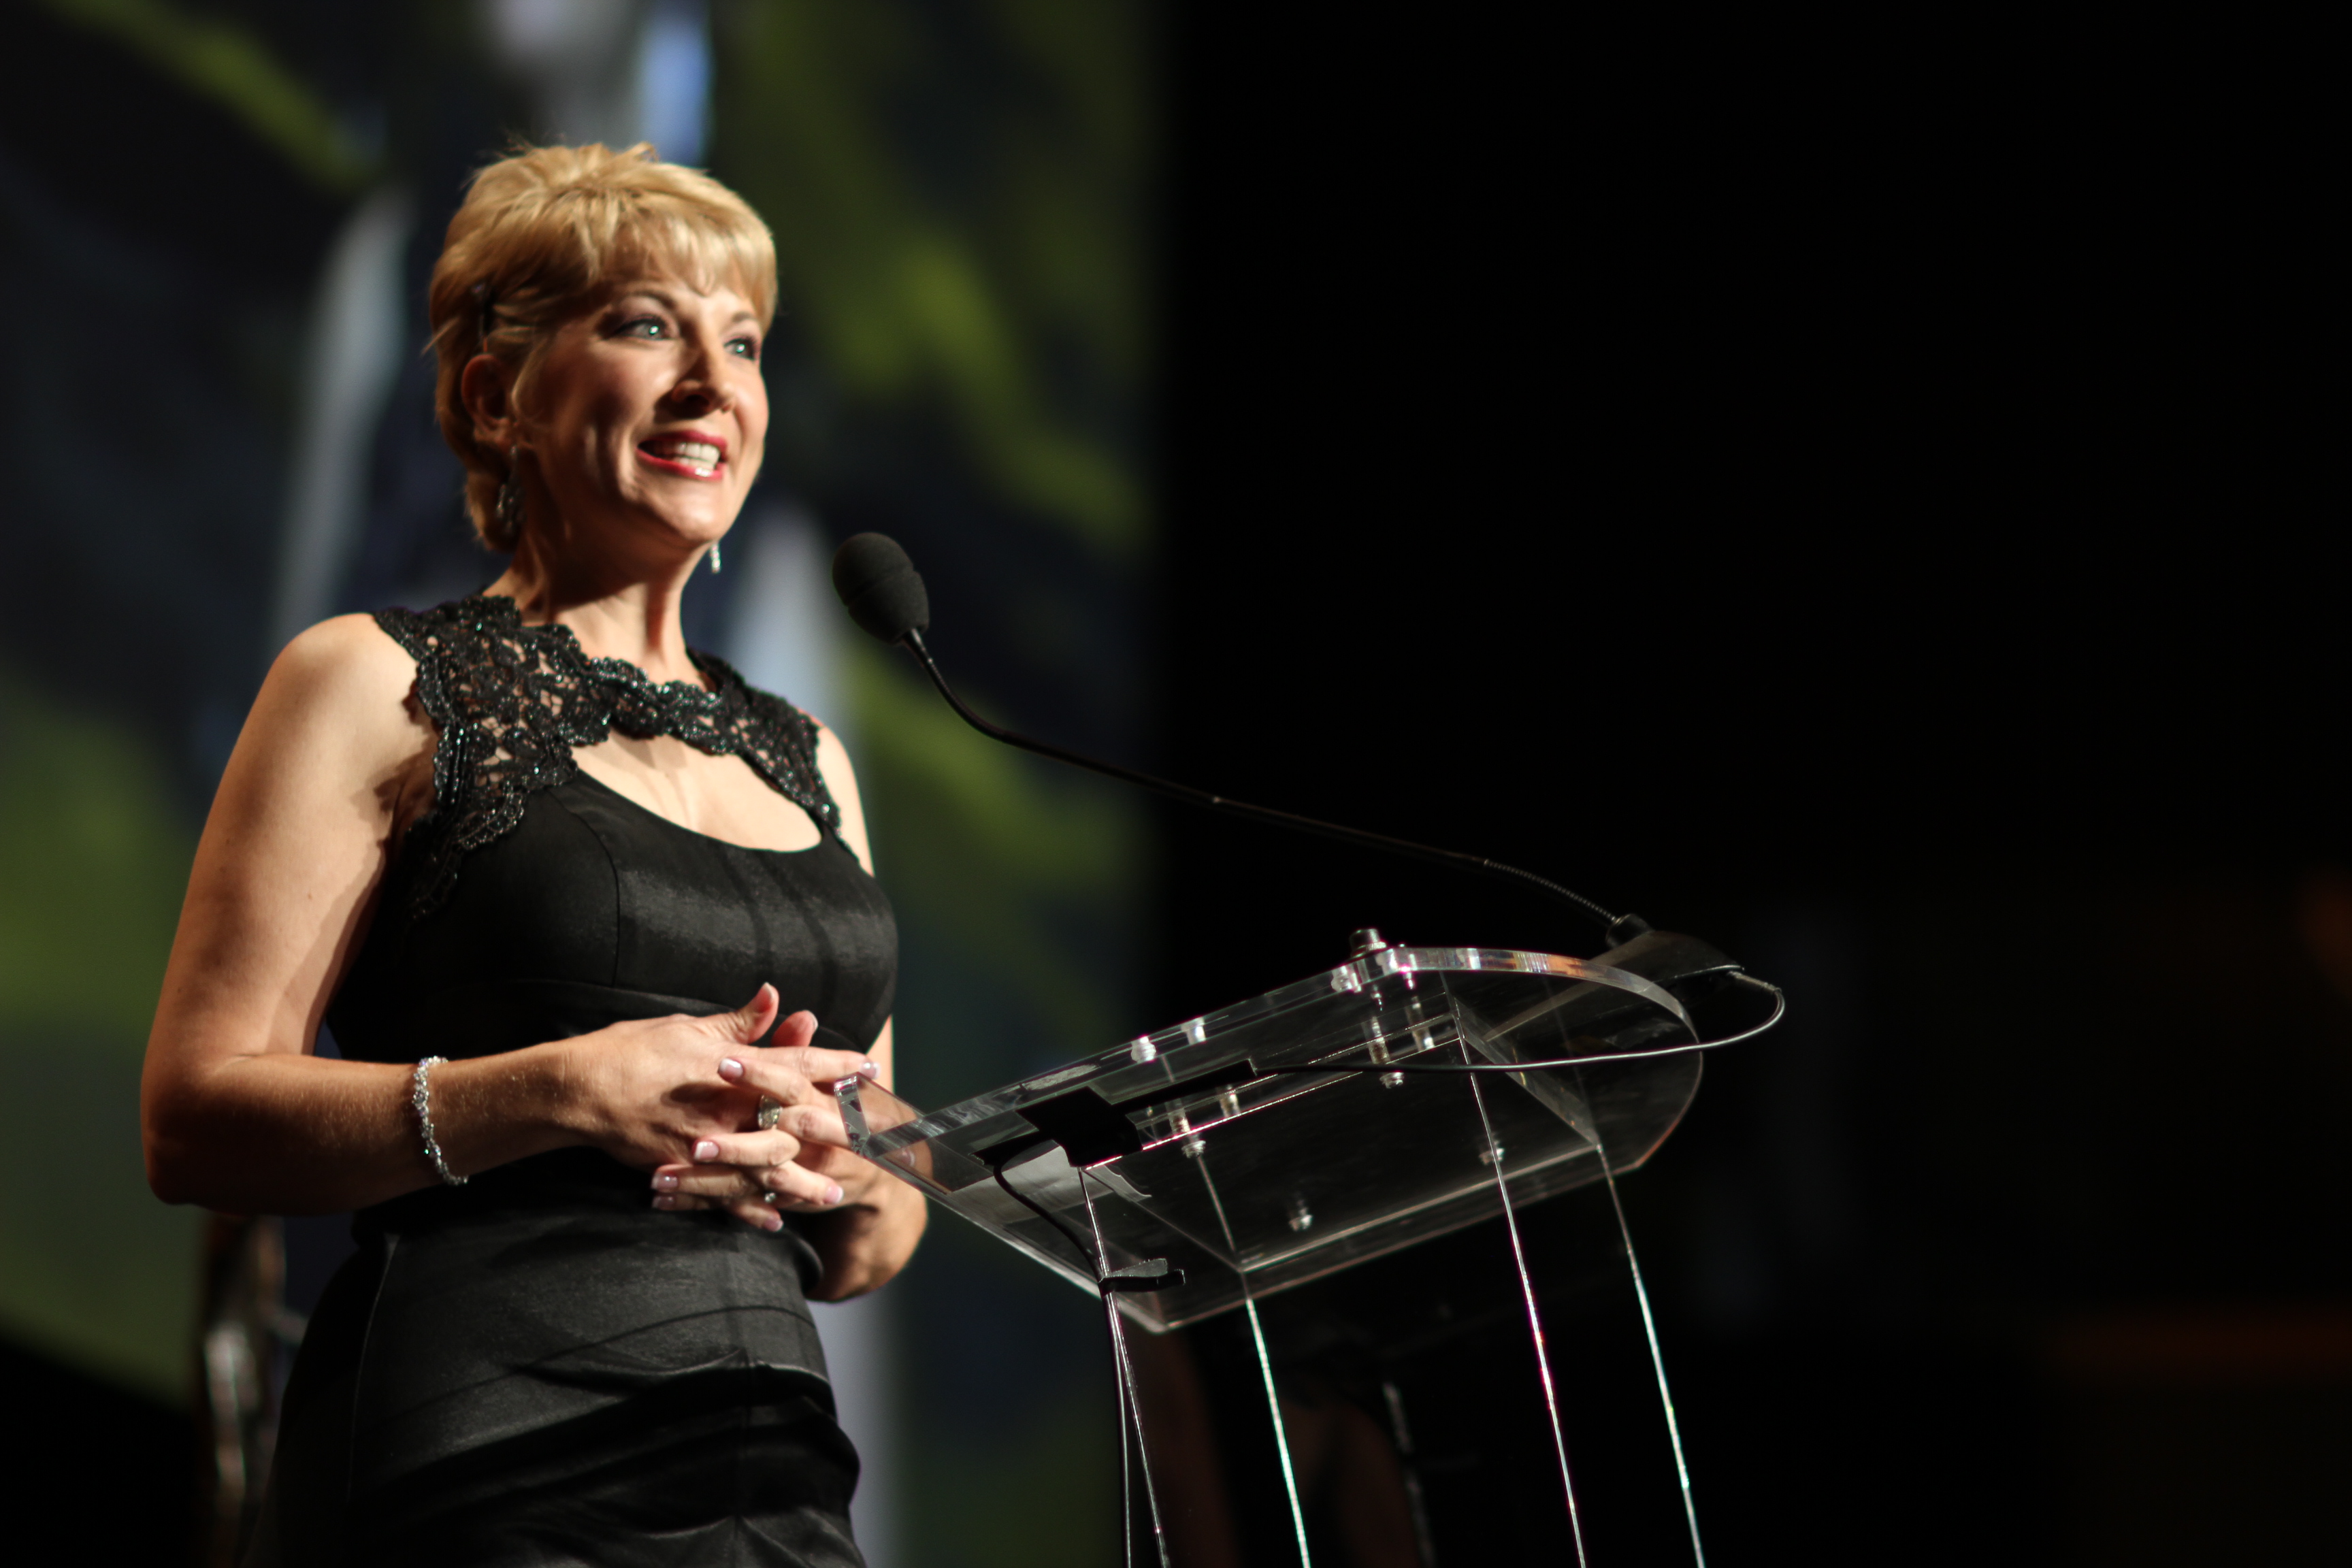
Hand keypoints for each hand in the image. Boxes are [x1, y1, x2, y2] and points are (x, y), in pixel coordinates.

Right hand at [627, 985, 878, 1231]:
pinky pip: (724, 1195)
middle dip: (833, 1131)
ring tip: (833, 1194)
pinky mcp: (682, 1169)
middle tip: (868, 1140)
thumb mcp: (686, 1029)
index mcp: (730, 1068)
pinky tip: (774, 1219)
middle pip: (792, 1123)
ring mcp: (705, 1144)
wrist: (576, 1091)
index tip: (867, 1068)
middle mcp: (725, 1109)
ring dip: (802, 1182)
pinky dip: (750, 1209)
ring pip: (765, 1167)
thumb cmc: (630, 1050)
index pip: (795, 1066)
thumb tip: (773, 996)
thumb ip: (736, 1022)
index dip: (834, 1067)